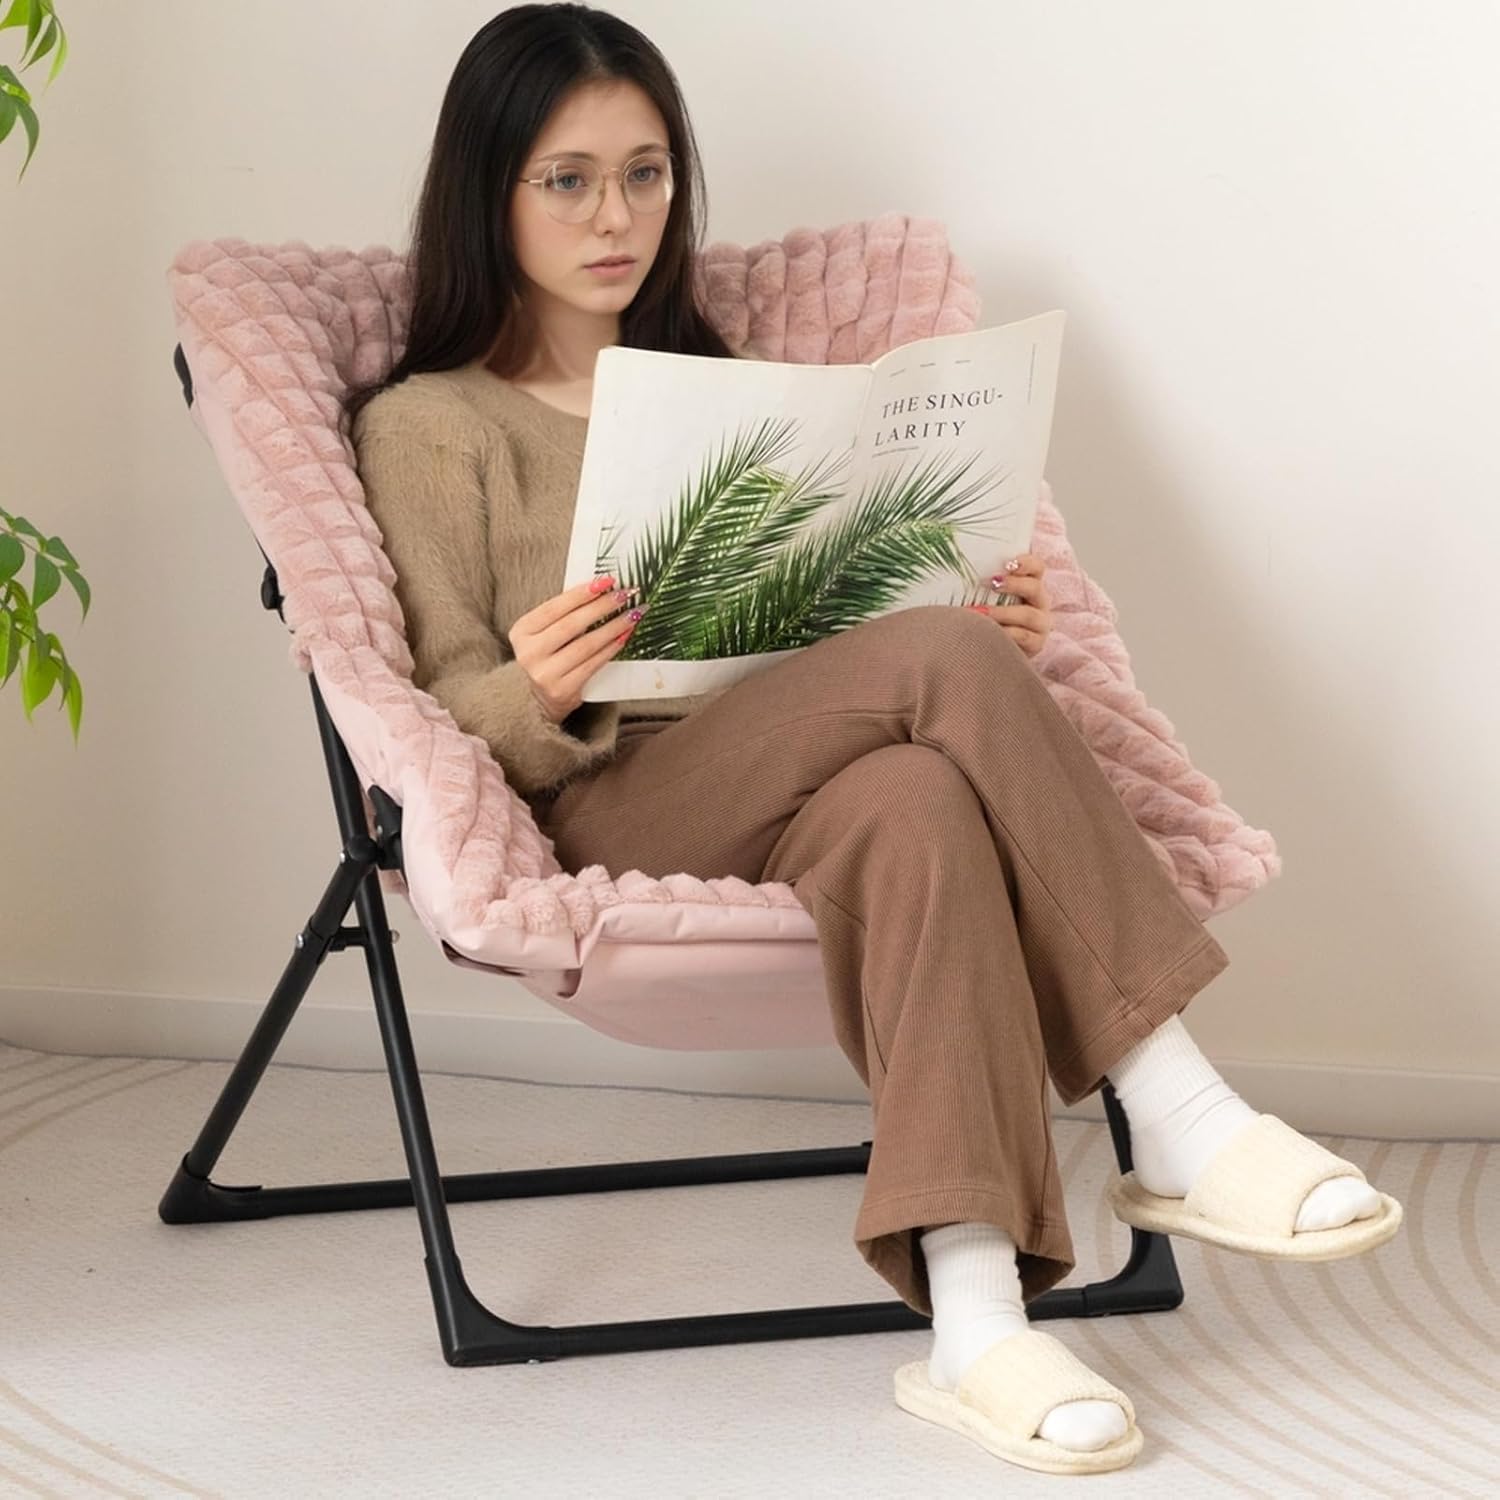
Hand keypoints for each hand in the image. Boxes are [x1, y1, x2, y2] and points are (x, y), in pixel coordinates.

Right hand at [508, 575, 642, 723]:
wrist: (539, 699)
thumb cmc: (547, 658)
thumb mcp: (543, 634)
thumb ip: (563, 615)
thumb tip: (601, 589)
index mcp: (521, 631)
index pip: (554, 607)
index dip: (582, 593)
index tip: (606, 581)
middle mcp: (528, 653)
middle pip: (572, 624)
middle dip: (602, 606)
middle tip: (624, 594)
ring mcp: (544, 674)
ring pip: (586, 645)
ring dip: (613, 627)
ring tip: (632, 614)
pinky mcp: (562, 690)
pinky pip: (593, 664)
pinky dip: (611, 648)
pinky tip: (624, 636)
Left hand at [966, 553, 1051, 657]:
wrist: (993, 653)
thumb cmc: (985, 617)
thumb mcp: (985, 598)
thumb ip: (980, 584)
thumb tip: (953, 569)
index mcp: (1029, 585)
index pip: (1036, 567)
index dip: (1026, 562)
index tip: (1008, 563)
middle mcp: (1039, 602)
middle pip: (1034, 587)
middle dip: (1014, 584)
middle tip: (992, 583)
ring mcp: (1040, 624)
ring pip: (1028, 614)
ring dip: (1002, 612)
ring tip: (980, 612)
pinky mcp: (1036, 644)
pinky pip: (1023, 637)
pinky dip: (1005, 634)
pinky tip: (988, 632)